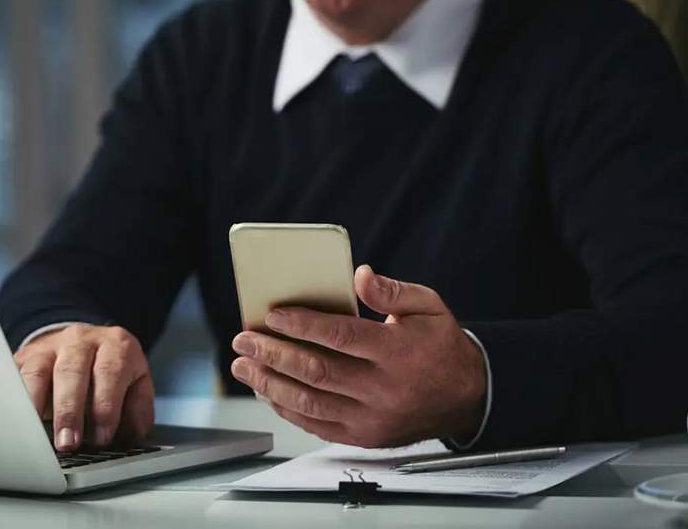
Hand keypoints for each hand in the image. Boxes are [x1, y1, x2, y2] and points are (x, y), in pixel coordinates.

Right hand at [13, 323, 153, 451]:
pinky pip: (15, 377)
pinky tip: (18, 422)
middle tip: (69, 443)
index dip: (105, 407)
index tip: (101, 437)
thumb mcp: (136, 384)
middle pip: (72, 371)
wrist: (84, 344)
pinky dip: (15, 400)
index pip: (109, 372)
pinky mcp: (24, 357)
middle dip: (69, 410)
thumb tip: (131, 436)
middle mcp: (81, 340)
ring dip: (37, 406)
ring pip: (38, 371)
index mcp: (116, 345)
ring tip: (37, 436)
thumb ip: (138, 409)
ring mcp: (49, 346)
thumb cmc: (112, 374)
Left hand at [230, 265, 486, 447]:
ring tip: (243, 368)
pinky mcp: (365, 436)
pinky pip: (317, 425)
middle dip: (273, 354)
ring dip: (270, 384)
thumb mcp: (428, 306)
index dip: (302, 325)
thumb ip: (392, 290)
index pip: (341, 336)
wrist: (467, 398)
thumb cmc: (440, 345)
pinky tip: (268, 392)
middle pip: (316, 371)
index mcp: (398, 352)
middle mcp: (383, 388)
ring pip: (310, 402)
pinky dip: (288, 409)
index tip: (272, 315)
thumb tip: (359, 275)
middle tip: (244, 341)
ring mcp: (372, 418)